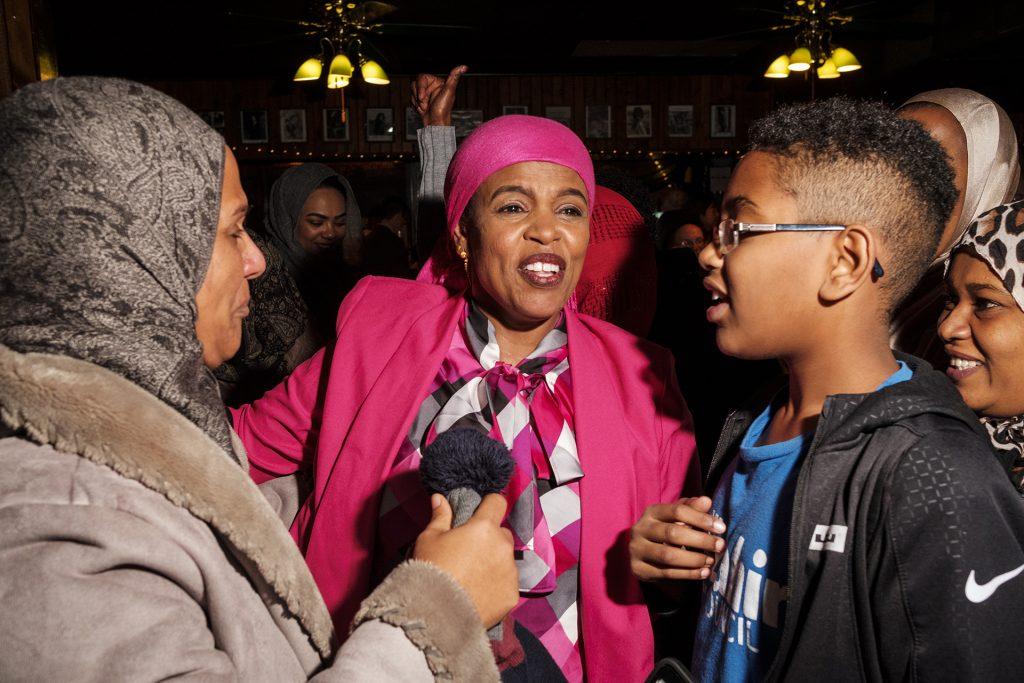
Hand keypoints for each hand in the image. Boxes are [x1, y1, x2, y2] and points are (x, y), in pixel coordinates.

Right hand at [410, 65, 466, 126]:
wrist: (436, 124)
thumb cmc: (443, 110)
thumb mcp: (449, 91)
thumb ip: (454, 77)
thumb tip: (464, 67)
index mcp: (437, 82)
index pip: (421, 77)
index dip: (420, 88)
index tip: (423, 97)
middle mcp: (431, 87)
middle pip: (415, 84)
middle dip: (419, 96)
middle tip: (426, 105)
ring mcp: (425, 94)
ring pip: (412, 92)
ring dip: (417, 102)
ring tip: (425, 108)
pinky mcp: (420, 101)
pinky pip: (411, 99)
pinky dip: (415, 106)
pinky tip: (423, 110)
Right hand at [412, 493, 517, 627]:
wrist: (436, 614)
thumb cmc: (431, 570)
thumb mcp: (429, 539)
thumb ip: (440, 516)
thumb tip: (440, 498)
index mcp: (484, 527)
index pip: (497, 502)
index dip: (489, 505)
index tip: (480, 513)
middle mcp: (503, 546)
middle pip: (502, 533)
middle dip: (490, 538)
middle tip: (470, 552)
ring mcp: (510, 572)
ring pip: (506, 559)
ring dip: (494, 562)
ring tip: (472, 577)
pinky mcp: (512, 595)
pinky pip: (508, 583)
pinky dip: (497, 585)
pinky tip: (479, 593)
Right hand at [629, 496, 725, 581]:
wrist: (639, 552)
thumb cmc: (663, 530)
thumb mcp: (675, 517)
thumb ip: (690, 509)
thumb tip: (706, 501)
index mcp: (651, 512)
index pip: (677, 511)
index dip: (700, 519)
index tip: (721, 528)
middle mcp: (641, 529)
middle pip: (672, 533)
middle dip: (700, 540)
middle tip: (720, 546)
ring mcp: (638, 550)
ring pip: (668, 555)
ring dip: (694, 559)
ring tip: (711, 561)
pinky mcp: (639, 569)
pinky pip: (667, 573)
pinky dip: (688, 574)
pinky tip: (703, 573)